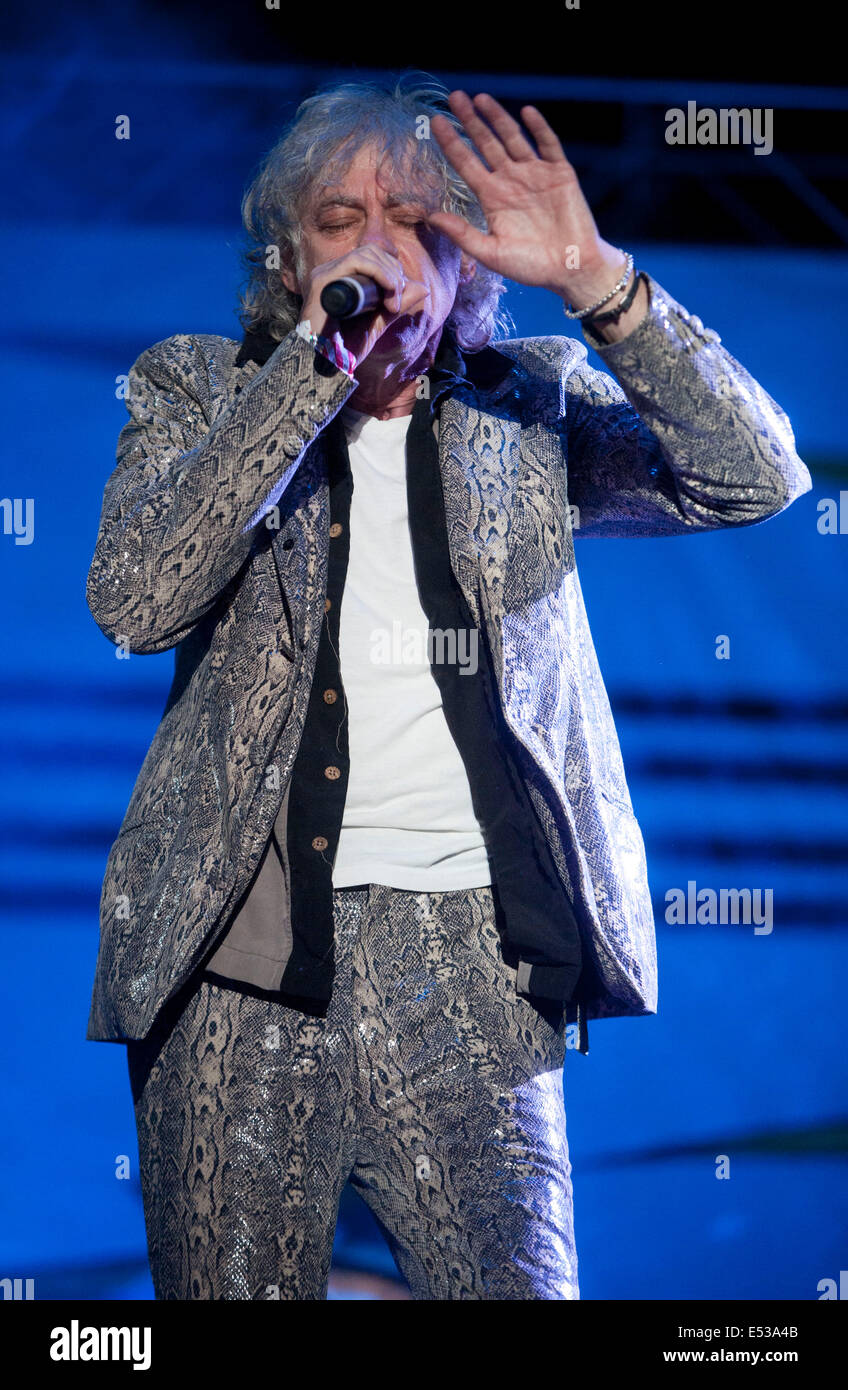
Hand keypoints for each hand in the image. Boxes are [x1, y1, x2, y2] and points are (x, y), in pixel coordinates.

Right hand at [297, 245, 429, 363]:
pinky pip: (355, 262)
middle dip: (394, 272)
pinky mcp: (321, 281)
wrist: (326, 367)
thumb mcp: (378, 322)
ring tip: (394, 301)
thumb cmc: (346, 348)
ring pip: (365, 254)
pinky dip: (378, 272)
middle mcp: (330, 272)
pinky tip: (389, 290)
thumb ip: (398, 305)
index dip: (392, 270)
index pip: (371, 256)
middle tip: (398, 303)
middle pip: (370, 252)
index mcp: (340, 278)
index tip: (399, 299)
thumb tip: (424, 288)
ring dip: (389, 274)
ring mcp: (324, 275)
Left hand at [426, 91, 625, 305]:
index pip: (466, 163)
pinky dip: (538, 128)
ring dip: (497, 118)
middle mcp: (511, 181)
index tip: (435, 121)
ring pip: (512, 138)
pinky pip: (548, 145)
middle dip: (470, 121)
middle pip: (486, 143)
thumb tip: (431, 217)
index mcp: (492, 198)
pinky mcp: (560, 173)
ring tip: (481, 99)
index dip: (451, 143)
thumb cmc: (531, 266)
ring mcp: (535, 174)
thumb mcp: (491, 253)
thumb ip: (463, 234)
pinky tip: (526, 113)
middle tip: (454, 97)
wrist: (571, 269)